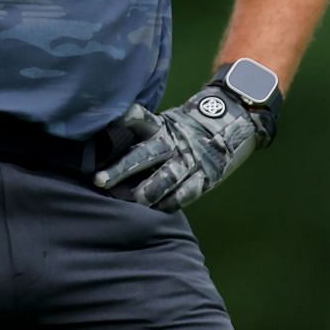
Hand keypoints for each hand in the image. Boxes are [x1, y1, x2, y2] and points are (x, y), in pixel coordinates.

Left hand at [93, 84, 266, 211]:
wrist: (230, 124)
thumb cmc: (184, 129)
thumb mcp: (164, 123)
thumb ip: (140, 134)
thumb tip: (102, 142)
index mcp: (161, 127)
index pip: (141, 120)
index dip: (127, 120)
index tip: (111, 124)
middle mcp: (173, 143)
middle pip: (146, 154)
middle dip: (122, 168)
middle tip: (100, 180)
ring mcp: (190, 160)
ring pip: (168, 176)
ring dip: (150, 189)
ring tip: (136, 200)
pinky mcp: (204, 177)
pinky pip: (187, 192)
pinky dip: (172, 202)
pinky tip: (158, 210)